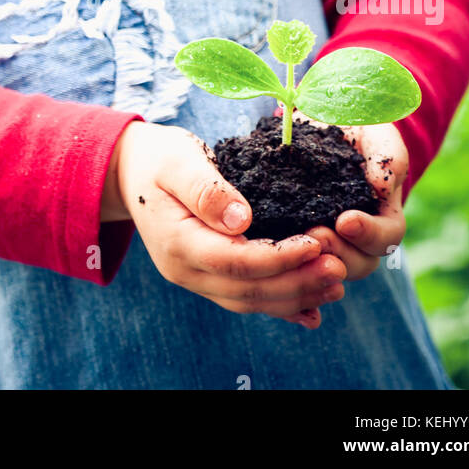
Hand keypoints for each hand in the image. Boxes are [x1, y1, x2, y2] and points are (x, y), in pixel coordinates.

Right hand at [111, 121, 347, 329]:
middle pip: (247, 289)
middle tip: (339, 268)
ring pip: (249, 299)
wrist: (130, 171)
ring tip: (335, 283)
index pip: (234, 261)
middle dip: (296, 282)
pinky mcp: (207, 275)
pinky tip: (310, 310)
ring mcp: (195, 278)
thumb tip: (242, 219)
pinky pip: (245, 297)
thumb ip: (206, 190)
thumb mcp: (177, 161)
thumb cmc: (157, 159)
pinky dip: (279, 306)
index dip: (278, 258)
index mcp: (177, 242)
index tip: (314, 244)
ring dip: (294, 296)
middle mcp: (185, 270)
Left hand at [283, 109, 408, 281]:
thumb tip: (380, 188)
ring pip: (324, 265)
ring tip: (293, 241)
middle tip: (315, 235)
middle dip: (337, 252)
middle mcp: (357, 237)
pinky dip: (284, 249)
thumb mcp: (381, 138)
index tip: (345, 221)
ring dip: (311, 258)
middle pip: (357, 263)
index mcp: (383, 217)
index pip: (386, 238)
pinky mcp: (297, 229)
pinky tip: (268, 239)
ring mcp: (327, 236)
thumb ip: (388, 160)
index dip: (368, 234)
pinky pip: (294, 250)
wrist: (329, 120)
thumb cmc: (364, 133)